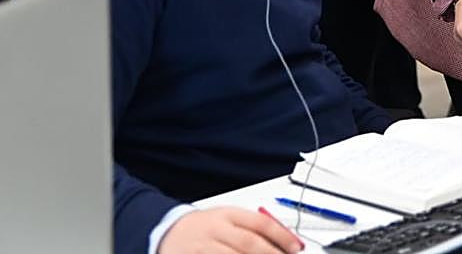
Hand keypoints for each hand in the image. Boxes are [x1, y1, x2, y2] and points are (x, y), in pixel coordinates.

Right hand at [158, 207, 302, 252]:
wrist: (165, 231)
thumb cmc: (203, 227)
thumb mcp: (227, 219)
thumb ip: (252, 228)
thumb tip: (284, 241)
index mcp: (228, 215)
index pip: (260, 223)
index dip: (282, 236)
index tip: (295, 247)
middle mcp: (215, 229)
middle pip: (249, 243)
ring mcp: (202, 246)